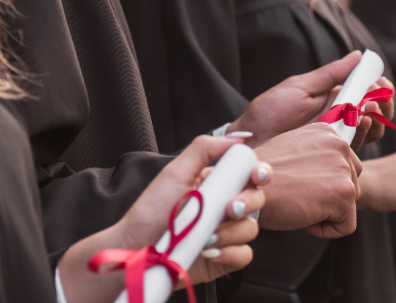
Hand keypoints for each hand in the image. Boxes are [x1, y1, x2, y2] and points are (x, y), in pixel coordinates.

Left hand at [59, 135, 269, 302]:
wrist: (136, 251)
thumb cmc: (151, 211)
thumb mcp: (174, 173)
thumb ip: (203, 149)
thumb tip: (238, 138)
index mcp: (216, 182)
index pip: (250, 173)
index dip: (259, 173)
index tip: (256, 176)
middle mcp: (223, 206)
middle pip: (257, 199)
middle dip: (247, 202)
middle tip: (229, 208)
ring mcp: (225, 233)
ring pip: (251, 228)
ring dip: (231, 231)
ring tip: (206, 236)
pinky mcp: (224, 258)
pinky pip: (245, 254)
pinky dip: (231, 252)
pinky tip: (210, 251)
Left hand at [229, 51, 389, 147]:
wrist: (250, 140)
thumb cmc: (270, 111)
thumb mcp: (300, 87)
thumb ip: (330, 75)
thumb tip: (359, 55)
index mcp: (335, 99)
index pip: (366, 93)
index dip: (378, 87)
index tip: (380, 81)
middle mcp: (340, 119)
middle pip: (375, 114)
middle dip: (382, 103)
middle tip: (377, 96)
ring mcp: (337, 138)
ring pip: (370, 131)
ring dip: (376, 117)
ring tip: (369, 107)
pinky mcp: (332, 156)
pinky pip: (356, 148)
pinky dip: (364, 134)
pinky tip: (362, 122)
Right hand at [253, 122, 361, 237]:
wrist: (246, 188)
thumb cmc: (260, 175)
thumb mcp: (292, 150)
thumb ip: (316, 155)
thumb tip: (328, 173)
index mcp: (327, 132)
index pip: (344, 166)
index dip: (322, 182)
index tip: (297, 182)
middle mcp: (339, 145)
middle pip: (351, 184)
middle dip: (328, 197)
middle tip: (297, 195)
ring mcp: (344, 169)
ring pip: (349, 205)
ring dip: (326, 212)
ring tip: (298, 203)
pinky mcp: (344, 194)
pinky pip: (346, 226)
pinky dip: (325, 230)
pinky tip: (303, 218)